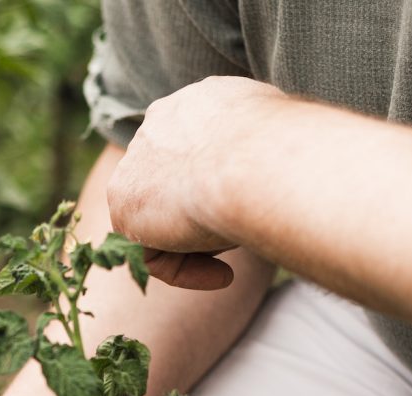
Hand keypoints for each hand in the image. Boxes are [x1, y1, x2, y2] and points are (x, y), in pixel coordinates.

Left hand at [106, 76, 283, 288]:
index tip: (244, 211)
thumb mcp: (284, 141)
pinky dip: (186, 272)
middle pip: (172, 188)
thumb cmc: (288, 152)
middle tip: (239, 238)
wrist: (259, 162)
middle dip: (200, 220)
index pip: (193, 152)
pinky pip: (150, 253)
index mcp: (198, 103)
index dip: (216, 190)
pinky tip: (225, 276)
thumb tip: (287, 172)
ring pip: (162, 221)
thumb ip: (263, 154)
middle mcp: (159, 124)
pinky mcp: (123, 203)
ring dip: (198, 246)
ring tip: (237, 251)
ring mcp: (135, 163)